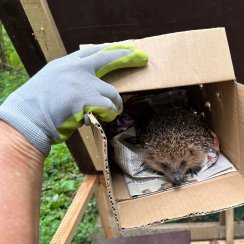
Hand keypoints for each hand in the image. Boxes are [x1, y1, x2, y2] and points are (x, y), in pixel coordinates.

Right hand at [0, 44, 147, 155]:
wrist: (27, 119)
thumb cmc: (38, 106)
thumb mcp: (52, 82)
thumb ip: (70, 79)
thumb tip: (90, 84)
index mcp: (65, 64)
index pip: (91, 52)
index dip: (108, 50)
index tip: (120, 48)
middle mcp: (75, 69)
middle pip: (108, 59)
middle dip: (127, 56)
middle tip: (141, 57)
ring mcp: (81, 83)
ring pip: (112, 92)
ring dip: (115, 104)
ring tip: (113, 112)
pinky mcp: (85, 99)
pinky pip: (108, 107)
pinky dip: (110, 114)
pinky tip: (105, 118)